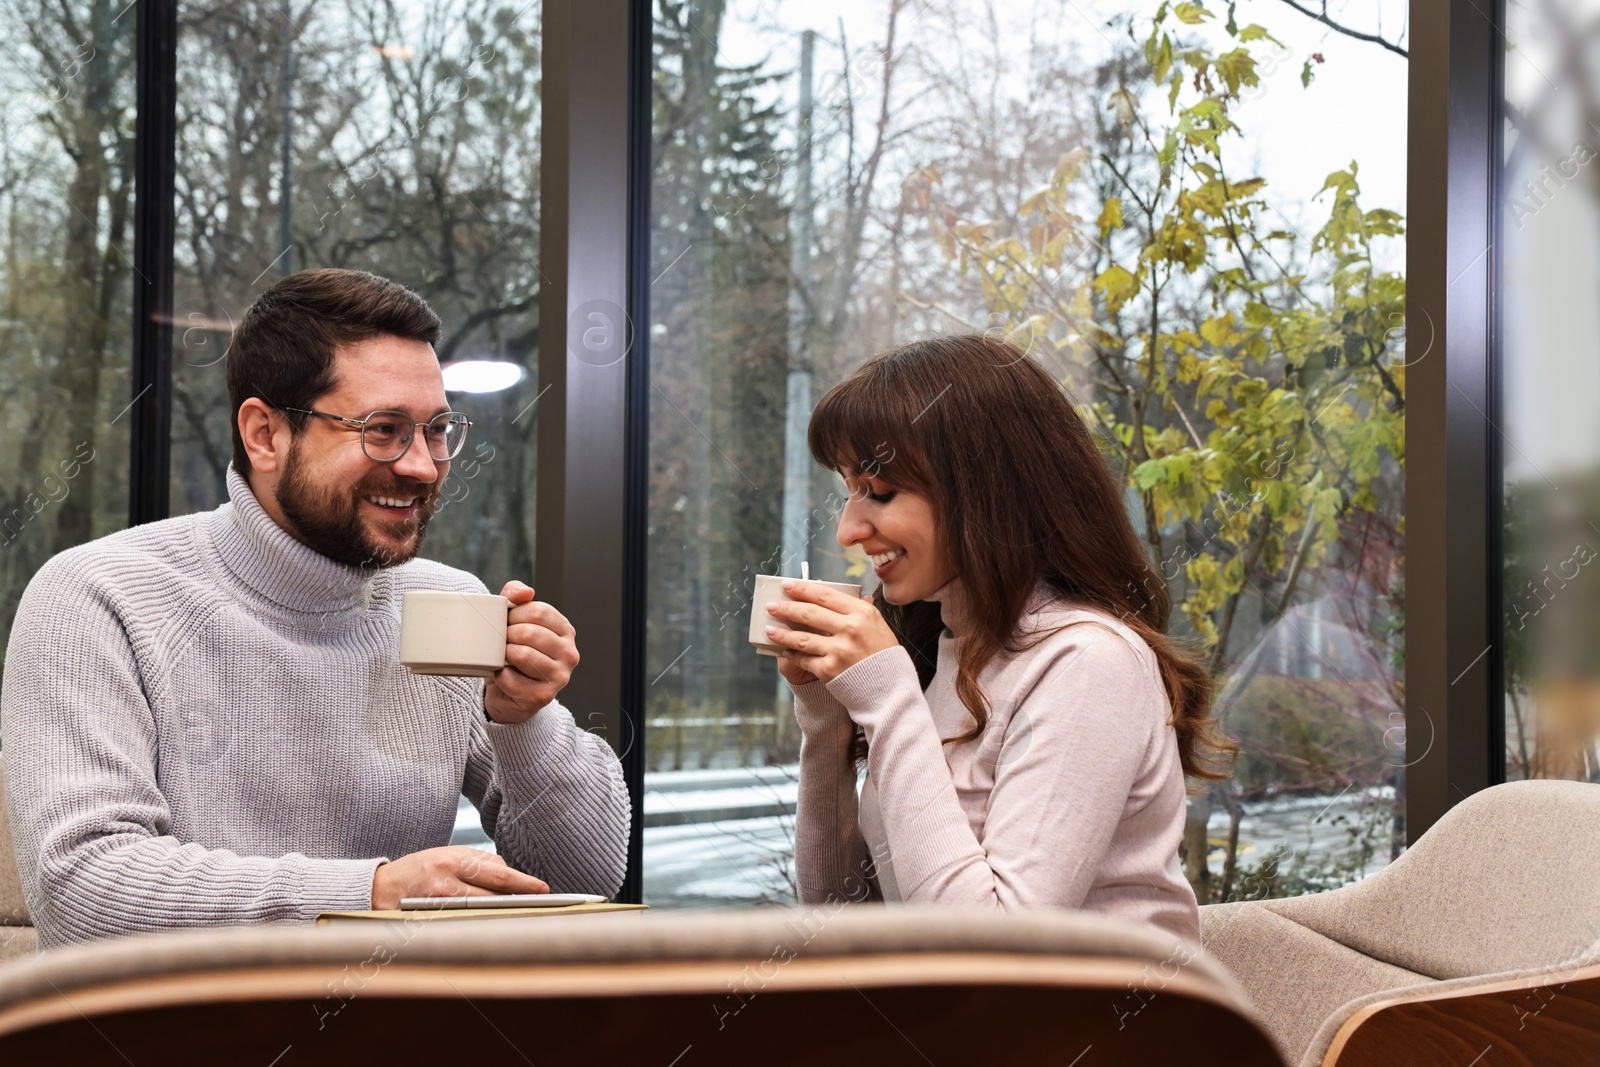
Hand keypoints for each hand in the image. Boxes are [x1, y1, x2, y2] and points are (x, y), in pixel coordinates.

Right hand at [370, 846, 548, 908]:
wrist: (380, 888)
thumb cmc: (420, 870)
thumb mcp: (447, 856)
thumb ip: (477, 862)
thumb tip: (508, 872)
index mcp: (454, 859)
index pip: (498, 872)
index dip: (523, 882)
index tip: (543, 889)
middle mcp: (447, 878)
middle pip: (494, 892)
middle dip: (520, 898)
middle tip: (541, 902)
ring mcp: (438, 900)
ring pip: (483, 908)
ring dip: (503, 910)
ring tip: (521, 912)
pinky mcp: (432, 918)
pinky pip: (465, 920)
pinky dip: (481, 920)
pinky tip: (493, 922)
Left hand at [485, 581, 578, 723]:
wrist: (510, 694)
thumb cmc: (513, 652)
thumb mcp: (514, 619)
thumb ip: (516, 596)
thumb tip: (525, 591)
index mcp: (565, 631)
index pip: (539, 611)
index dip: (514, 614)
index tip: (506, 622)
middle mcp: (569, 654)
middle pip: (530, 632)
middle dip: (507, 635)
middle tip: (501, 641)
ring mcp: (559, 676)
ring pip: (522, 655)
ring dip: (503, 655)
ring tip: (503, 657)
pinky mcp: (542, 696)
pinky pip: (510, 678)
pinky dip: (499, 675)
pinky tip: (503, 676)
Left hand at [765, 583, 897, 683]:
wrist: (890, 690)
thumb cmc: (883, 656)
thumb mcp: (877, 625)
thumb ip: (856, 610)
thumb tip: (831, 596)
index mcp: (862, 613)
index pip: (826, 595)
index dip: (803, 589)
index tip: (787, 585)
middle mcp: (850, 628)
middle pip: (810, 613)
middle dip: (786, 608)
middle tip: (771, 606)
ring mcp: (839, 650)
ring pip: (802, 638)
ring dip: (782, 633)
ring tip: (769, 630)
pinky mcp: (830, 669)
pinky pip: (805, 659)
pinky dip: (793, 656)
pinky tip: (785, 652)